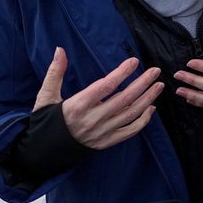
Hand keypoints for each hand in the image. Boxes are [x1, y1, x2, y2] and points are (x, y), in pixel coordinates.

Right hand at [34, 47, 162, 149]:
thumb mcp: (46, 97)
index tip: (134, 61)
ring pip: (130, 114)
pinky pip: (129, 132)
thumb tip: (59, 50)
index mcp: (77, 106)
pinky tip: (151, 108)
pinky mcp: (106, 142)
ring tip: (159, 85)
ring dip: (147, 99)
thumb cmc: (46, 121)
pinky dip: (143, 120)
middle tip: (155, 71)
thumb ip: (55, 73)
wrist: (44, 152)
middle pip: (123, 99)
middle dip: (142, 83)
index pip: (105, 87)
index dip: (122, 73)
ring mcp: (101, 133)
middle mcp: (92, 120)